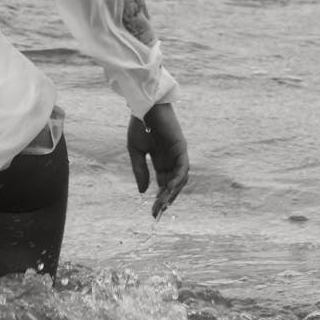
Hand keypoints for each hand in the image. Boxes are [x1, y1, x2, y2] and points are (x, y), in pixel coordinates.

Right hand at [127, 102, 188, 218]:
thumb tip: (143, 192)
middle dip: (165, 199)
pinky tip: (170, 188)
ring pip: (180, 179)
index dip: (159, 199)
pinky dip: (179, 178)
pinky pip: (184, 167)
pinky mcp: (182, 148)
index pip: (162, 185)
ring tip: (163, 203)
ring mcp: (178, 154)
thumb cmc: (139, 125)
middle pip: (172, 185)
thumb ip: (140, 171)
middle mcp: (171, 160)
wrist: (145, 106)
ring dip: (173, 192)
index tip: (153, 213)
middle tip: (157, 212)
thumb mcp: (136, 152)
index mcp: (160, 161)